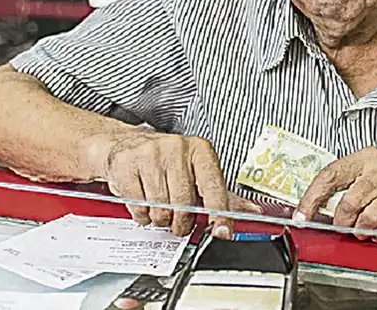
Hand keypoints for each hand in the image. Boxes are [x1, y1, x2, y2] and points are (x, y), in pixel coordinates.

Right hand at [98, 131, 230, 237]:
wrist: (125, 144)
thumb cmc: (166, 160)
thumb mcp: (197, 170)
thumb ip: (222, 193)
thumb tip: (251, 210)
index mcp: (200, 150)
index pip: (213, 186)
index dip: (219, 213)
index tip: (221, 231)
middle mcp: (177, 149)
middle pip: (183, 204)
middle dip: (181, 223)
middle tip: (178, 223)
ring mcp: (150, 155)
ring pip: (160, 209)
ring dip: (160, 219)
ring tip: (159, 209)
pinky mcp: (126, 165)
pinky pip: (138, 207)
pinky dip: (142, 215)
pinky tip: (144, 204)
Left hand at [294, 147, 376, 240]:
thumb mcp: (371, 177)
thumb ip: (347, 189)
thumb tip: (315, 210)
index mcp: (366, 158)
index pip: (331, 175)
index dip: (312, 198)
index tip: (301, 216)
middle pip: (349, 203)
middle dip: (345, 223)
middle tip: (349, 228)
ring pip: (370, 219)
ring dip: (365, 232)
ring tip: (369, 231)